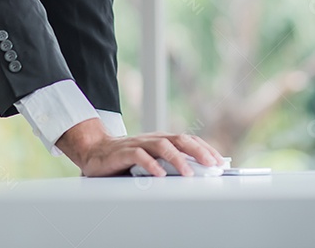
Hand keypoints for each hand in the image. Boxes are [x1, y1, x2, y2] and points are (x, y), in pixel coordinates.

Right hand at [55, 118, 225, 176]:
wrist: (94, 151)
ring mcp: (138, 144)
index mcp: (161, 140)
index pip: (188, 140)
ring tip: (188, 173)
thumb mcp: (151, 160)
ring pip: (162, 146)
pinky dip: (150, 164)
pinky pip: (138, 155)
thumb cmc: (124, 159)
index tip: (219, 162)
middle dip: (198, 151)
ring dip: (178, 159)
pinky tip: (159, 174)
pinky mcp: (123, 152)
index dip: (205, 149)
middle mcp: (152, 139)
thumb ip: (168, 164)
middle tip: (212, 165)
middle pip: (180, 139)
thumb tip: (196, 174)